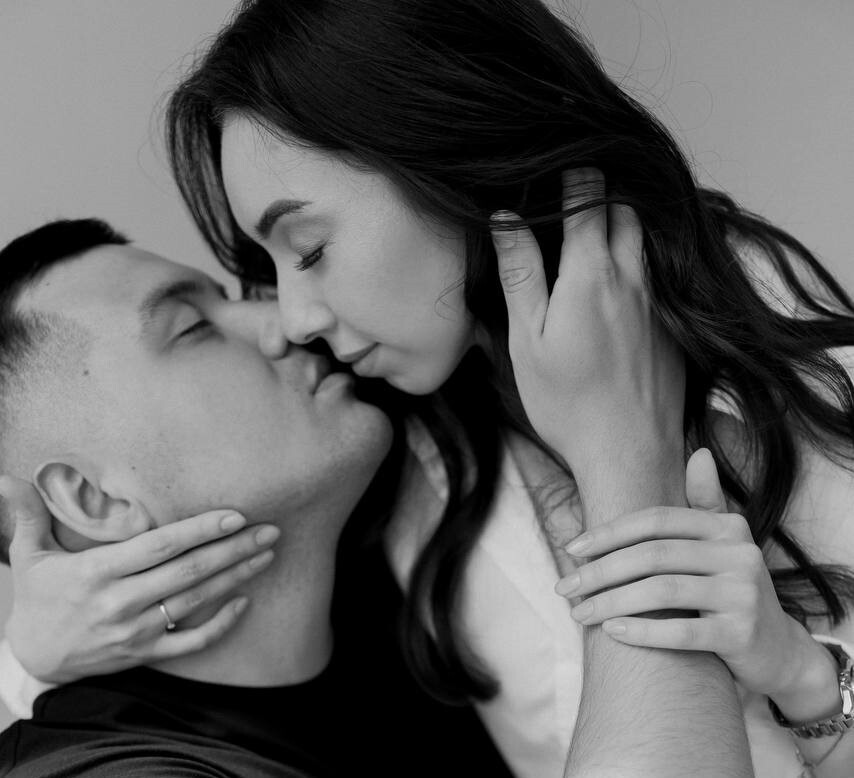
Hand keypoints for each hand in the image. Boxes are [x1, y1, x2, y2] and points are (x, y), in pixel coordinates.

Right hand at [1, 476, 278, 682]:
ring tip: (267, 555)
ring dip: (236, 577)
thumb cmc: (39, 599)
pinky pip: (190, 642)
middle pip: (188, 572)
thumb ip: (28, 518)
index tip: (235, 515)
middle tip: (270, 530)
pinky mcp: (143, 654)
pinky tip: (244, 602)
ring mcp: (134, 631)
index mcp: (97, 571)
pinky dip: (220, 625)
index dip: (200, 530)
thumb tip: (8, 481)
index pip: (159, 545)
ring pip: (195, 602)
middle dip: (234, 549)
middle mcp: (120, 601)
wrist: (31, 659)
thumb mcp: (30, 557)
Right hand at [490, 168, 685, 512]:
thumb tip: (507, 217)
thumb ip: (520, 273)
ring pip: (646, 243)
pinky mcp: (674, 328)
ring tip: (597, 232)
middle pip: (625, 212)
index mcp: (591, 274)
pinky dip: (640, 264)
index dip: (576, 175)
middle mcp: (633, 279)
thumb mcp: (527, 338)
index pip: (588, 201)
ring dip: (624, 226)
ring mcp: (659, 303)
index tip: (562, 163)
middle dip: (603, 194)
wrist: (629, 452)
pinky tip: (620, 288)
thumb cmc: (567, 402)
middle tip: (577, 194)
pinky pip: (660, 278)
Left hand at [555, 449, 827, 701]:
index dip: (608, 533)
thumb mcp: (720, 545)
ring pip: (662, 592)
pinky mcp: (743, 634)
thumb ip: (704, 503)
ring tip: (579, 613)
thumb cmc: (729, 590)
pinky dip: (642, 631)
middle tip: (564, 588)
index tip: (570, 550)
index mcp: (727, 526)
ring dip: (611, 603)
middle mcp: (740, 554)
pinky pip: (682, 631)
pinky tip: (611, 632)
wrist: (776, 650)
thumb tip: (699, 454)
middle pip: (652, 555)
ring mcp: (744, 594)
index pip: (655, 521)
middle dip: (599, 572)